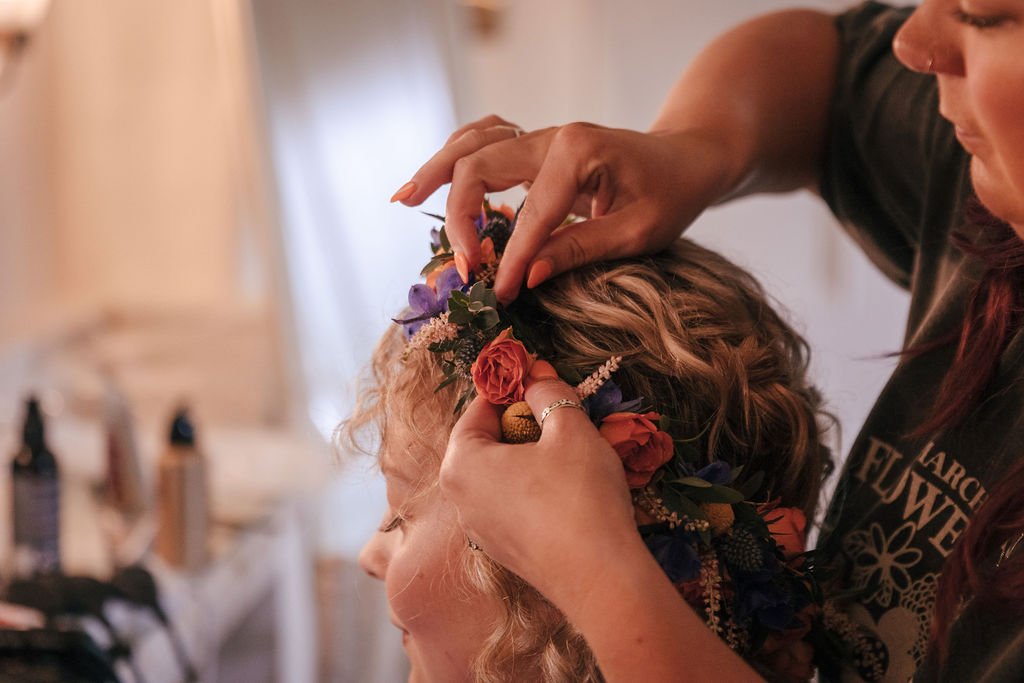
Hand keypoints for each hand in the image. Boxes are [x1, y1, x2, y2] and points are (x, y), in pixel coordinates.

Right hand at [393, 116, 734, 302]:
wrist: (688, 158)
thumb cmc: (672, 194)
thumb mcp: (639, 231)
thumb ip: (580, 249)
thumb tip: (526, 277)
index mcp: (578, 152)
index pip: (530, 212)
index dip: (511, 259)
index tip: (498, 297)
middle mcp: (551, 136)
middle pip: (479, 166)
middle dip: (461, 219)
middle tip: (462, 268)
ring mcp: (539, 135)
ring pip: (471, 144)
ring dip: (436, 172)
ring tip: (403, 200)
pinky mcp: (534, 146)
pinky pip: (482, 142)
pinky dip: (453, 159)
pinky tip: (430, 181)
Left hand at [440, 376, 638, 599]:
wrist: (600, 578)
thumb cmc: (580, 495)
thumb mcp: (570, 428)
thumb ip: (548, 392)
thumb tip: (535, 373)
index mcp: (460, 463)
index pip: (479, 409)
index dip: (513, 390)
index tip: (542, 381)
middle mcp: (459, 498)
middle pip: (486, 442)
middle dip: (523, 425)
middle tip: (561, 418)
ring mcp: (479, 529)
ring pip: (501, 474)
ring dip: (531, 457)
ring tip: (571, 454)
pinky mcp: (503, 551)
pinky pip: (512, 504)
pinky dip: (535, 489)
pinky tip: (570, 492)